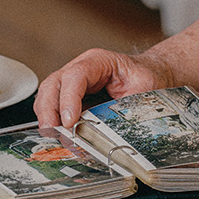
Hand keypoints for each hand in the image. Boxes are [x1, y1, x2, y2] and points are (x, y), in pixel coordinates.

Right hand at [34, 48, 166, 127]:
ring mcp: (73, 82)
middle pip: (53, 84)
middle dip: (49, 109)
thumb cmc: (146, 80)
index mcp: (99, 61)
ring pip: (48, 95)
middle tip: (53, 131)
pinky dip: (53, 121)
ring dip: (47, 117)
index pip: (76, 75)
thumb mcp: (143, 90)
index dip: (68, 98)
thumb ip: (126, 108)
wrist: (150, 76)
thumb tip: (112, 132)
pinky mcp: (71, 97)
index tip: (69, 121)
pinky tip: (59, 136)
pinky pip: (53, 107)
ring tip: (55, 137)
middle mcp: (81, 69)